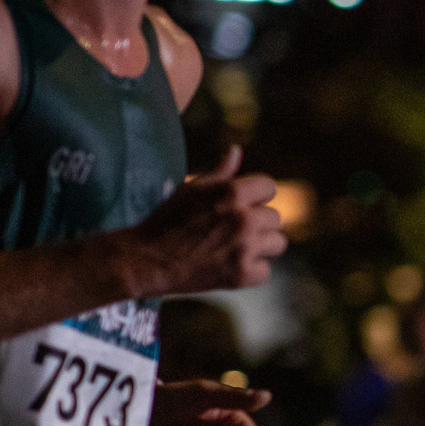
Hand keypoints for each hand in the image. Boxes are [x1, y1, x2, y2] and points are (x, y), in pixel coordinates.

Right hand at [126, 146, 285, 295]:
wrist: (146, 260)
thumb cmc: (167, 221)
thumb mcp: (190, 190)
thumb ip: (219, 173)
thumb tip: (236, 151)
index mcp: (232, 192)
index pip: (269, 187)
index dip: (256, 196)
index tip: (242, 205)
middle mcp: (244, 219)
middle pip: (275, 217)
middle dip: (257, 222)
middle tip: (230, 231)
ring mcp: (245, 248)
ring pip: (278, 243)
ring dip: (261, 246)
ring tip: (235, 247)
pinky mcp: (243, 274)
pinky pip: (266, 271)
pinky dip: (251, 272)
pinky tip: (230, 266)